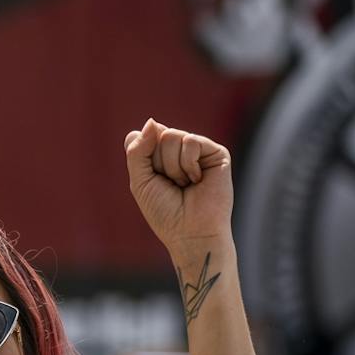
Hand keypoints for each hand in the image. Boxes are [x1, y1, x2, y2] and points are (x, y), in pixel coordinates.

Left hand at [124, 119, 233, 248]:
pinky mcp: (216, 152)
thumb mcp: (139, 180)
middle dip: (158, 164)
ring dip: (173, 167)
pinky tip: (197, 180)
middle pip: (156, 134)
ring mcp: (198, 150)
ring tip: (185, 184)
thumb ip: (138, 150)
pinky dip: (189, 164)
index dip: (140, 157)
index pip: (139, 136)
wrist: (190, 232)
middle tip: (171, 185)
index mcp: (157, 154)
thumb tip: (152, 121)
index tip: (151, 180)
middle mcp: (177, 149)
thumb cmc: (164, 211)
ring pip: (172, 136)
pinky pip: (191, 141)